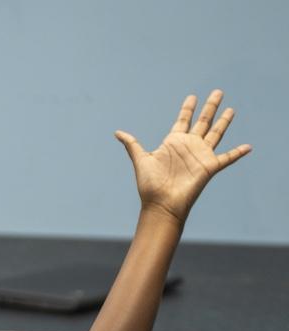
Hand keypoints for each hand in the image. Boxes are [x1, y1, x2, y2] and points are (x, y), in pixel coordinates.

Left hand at [116, 90, 250, 224]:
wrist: (161, 204)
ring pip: (216, 133)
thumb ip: (132, 144)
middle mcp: (188, 146)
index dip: (187, 109)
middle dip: (209, 107)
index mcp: (173, 143)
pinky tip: (248, 146)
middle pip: (202, 122)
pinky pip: (227, 158)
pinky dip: (238, 152)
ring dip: (224, 121)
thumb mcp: (140, 160)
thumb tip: (117, 133)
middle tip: (217, 92)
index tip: (192, 97)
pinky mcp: (209, 167)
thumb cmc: (150, 185)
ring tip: (231, 109)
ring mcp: (200, 156)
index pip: (182, 120)